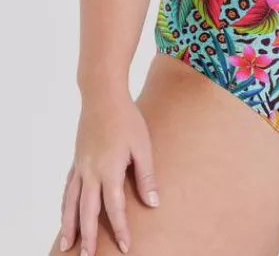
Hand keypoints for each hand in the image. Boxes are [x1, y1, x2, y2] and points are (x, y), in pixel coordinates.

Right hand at [58, 93, 159, 254]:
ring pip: (71, 202)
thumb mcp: (142, 146)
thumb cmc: (127, 118)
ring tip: (67, 245)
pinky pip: (68, 188)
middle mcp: (91, 172)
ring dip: (69, 225)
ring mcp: (81, 166)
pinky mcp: (77, 158)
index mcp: (109, 170)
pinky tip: (66, 212)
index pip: (114, 207)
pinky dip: (66, 204)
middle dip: (88, 236)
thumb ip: (146, 176)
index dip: (120, 228)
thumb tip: (153, 203)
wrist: (102, 96)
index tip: (126, 246)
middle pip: (87, 211)